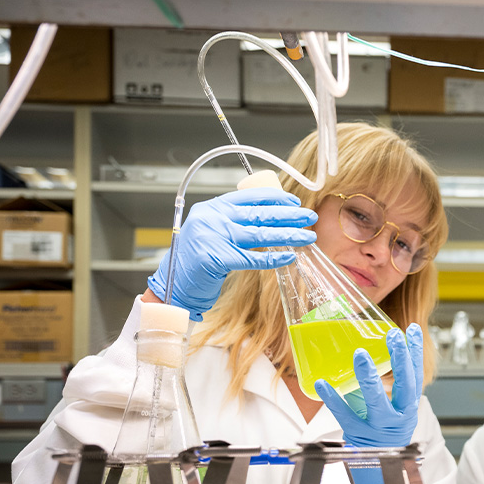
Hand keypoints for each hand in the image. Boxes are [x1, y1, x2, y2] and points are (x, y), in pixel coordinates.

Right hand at [147, 188, 316, 320]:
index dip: (275, 198)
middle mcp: (212, 218)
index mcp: (211, 208)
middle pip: (259, 214)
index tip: (295, 201)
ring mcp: (213, 237)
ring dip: (288, 235)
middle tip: (310, 217)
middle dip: (289, 215)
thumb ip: (234, 222)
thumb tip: (272, 217)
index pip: (249, 196)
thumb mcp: (212, 232)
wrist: (174, 286)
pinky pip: (253, 258)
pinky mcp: (216, 258)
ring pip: (260, 234)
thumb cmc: (196, 261)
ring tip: (307, 236)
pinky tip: (289, 256)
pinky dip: (273, 258)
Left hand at [315, 323, 424, 483]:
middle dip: (400, 359)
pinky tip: (322, 383)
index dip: (415, 352)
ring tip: (360, 354)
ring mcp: (379, 426)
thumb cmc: (383, 429)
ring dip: (369, 378)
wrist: (378, 466)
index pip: (416, 375)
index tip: (411, 329)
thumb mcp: (392, 407)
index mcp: (410, 405)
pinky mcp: (358, 434)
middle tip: (392, 336)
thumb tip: (364, 349)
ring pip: (377, 402)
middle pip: (405, 386)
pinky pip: (344, 414)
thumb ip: (381, 383)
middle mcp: (400, 416)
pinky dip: (332, 399)